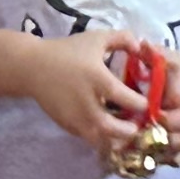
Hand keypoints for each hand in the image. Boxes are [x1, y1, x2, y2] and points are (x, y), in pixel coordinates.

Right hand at [20, 28, 151, 153]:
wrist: (32, 67)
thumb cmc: (67, 51)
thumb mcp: (96, 38)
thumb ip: (122, 38)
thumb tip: (142, 48)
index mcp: (98, 80)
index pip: (129, 100)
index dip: (142, 104)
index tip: (146, 102)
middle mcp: (87, 103)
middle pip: (115, 129)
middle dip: (131, 130)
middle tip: (137, 125)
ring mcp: (75, 117)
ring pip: (101, 140)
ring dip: (115, 139)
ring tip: (122, 131)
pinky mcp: (66, 125)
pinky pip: (88, 138)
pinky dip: (99, 137)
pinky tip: (105, 129)